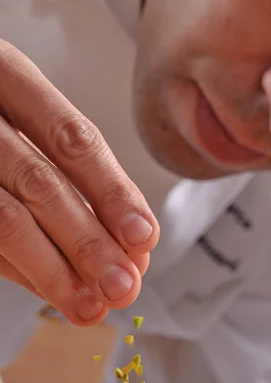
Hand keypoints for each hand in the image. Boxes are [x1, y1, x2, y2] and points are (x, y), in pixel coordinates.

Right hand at [0, 40, 158, 325]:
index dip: (111, 191)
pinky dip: (20, 271)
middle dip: (87, 243)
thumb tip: (133, 245)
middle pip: (40, 182)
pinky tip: (51, 291)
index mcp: (6, 76)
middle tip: (122, 286)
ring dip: (53, 270)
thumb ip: (78, 174)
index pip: (69, 137)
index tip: (143, 237)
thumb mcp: (29, 119)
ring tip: (89, 306)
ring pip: (4, 218)